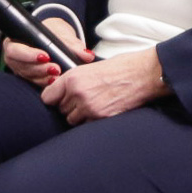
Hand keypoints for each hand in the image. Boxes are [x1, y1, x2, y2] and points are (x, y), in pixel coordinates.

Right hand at [5, 16, 91, 88]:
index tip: (46, 56)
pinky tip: (56, 83)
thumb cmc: (53, 31)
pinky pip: (36, 83)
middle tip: (56, 69)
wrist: (55, 37)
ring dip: (44, 78)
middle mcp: (16, 57)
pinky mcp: (31, 78)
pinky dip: (46, 83)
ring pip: (30, 77)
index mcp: (16, 41)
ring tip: (58, 77)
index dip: (28, 55)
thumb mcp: (61, 33)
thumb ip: (72, 44)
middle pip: (22, 67)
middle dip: (39, 69)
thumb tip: (86, 54)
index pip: (15, 50)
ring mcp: (22, 69)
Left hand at [41, 48, 167, 123]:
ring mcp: (89, 108)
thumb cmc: (122, 68)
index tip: (58, 99)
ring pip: (72, 120)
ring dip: (80, 115)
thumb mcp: (91, 68)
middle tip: (84, 98)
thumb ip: (74, 81)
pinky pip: (87, 125)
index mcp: (72, 78)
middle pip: (61, 110)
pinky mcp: (101, 118)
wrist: (144, 74)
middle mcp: (78, 93)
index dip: (54, 98)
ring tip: (94, 104)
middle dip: (70, 106)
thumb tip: (63, 91)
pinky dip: (92, 120)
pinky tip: (102, 109)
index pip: (47, 97)